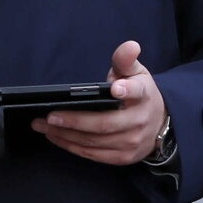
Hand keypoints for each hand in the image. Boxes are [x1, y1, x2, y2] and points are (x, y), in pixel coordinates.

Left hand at [33, 41, 166, 164]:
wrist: (159, 123)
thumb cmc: (140, 94)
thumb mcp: (136, 73)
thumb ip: (126, 60)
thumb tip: (130, 46)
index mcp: (143, 96)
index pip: (137, 91)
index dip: (126, 90)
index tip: (115, 88)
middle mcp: (138, 121)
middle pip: (104, 123)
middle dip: (74, 120)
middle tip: (49, 115)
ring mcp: (131, 142)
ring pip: (94, 141)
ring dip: (65, 135)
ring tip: (42, 125)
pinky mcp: (122, 157)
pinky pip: (92, 154)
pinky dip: (71, 146)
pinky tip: (55, 137)